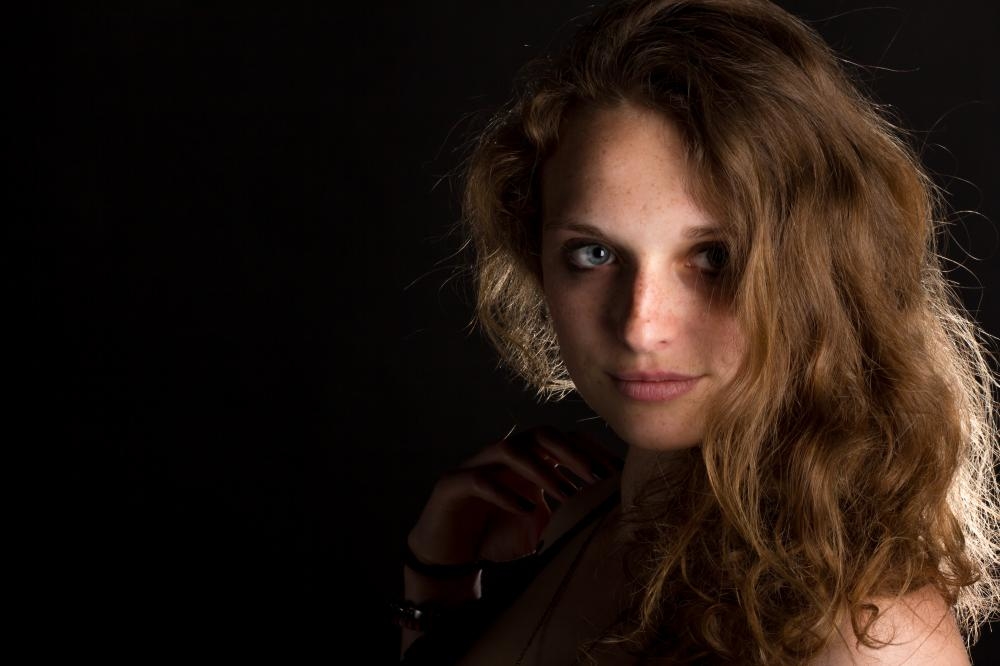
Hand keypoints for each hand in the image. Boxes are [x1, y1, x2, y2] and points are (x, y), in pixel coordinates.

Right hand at [406, 426, 622, 568]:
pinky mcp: (452, 484)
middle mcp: (504, 456)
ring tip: (565, 495)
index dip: (591, 452)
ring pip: (509, 450)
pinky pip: (479, 479)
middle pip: (540, 435)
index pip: (563, 441)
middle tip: (597, 479)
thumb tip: (610, 521)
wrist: (450, 557)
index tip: (617, 475)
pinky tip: (525, 510)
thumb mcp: (542, 530)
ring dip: (540, 470)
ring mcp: (477, 465)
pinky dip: (504, 493)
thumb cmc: (498, 537)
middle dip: (571, 454)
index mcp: (528, 460)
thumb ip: (568, 519)